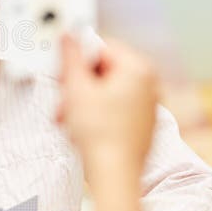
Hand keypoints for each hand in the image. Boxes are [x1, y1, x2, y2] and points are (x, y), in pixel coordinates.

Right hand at [56, 34, 158, 177]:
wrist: (115, 175)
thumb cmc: (99, 133)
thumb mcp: (75, 87)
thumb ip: (70, 56)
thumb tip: (67, 35)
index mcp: (138, 68)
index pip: (100, 47)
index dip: (77, 60)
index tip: (63, 74)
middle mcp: (149, 84)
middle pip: (103, 70)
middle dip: (78, 85)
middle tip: (63, 98)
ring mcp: (148, 105)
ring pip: (107, 91)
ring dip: (83, 101)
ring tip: (68, 118)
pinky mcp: (143, 124)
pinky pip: (116, 108)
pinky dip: (97, 114)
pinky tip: (82, 129)